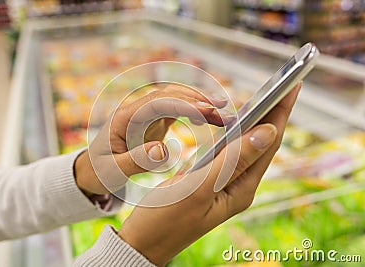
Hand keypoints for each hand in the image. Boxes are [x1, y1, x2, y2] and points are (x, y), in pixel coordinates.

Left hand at [75, 84, 232, 195]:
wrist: (91, 170)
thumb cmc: (99, 171)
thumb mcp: (113, 171)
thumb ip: (136, 161)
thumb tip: (164, 151)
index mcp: (125, 118)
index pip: (157, 103)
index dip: (183, 105)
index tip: (206, 113)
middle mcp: (136, 110)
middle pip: (170, 96)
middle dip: (197, 101)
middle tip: (223, 113)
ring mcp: (145, 114)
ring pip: (175, 99)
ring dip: (199, 103)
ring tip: (223, 113)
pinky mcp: (152, 121)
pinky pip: (176, 109)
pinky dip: (194, 110)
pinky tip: (209, 117)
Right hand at [118, 83, 300, 265]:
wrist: (142, 241)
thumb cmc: (165, 219)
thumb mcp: (199, 188)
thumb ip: (233, 160)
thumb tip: (267, 131)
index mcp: (240, 189)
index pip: (268, 144)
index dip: (281, 112)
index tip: (293, 85)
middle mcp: (237, 186)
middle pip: (261, 143)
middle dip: (274, 112)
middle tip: (284, 83)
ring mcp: (223, 183)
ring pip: (245, 146)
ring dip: (255, 121)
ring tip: (266, 97)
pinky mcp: (208, 180)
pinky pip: (228, 152)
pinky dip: (233, 132)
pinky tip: (235, 121)